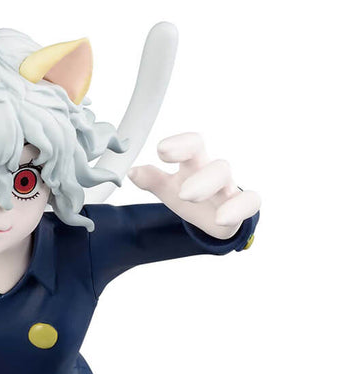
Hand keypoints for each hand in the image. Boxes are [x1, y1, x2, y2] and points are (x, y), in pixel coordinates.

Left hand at [128, 133, 259, 238]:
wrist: (214, 216)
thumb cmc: (191, 195)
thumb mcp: (168, 189)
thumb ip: (152, 180)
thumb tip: (132, 172)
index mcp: (195, 164)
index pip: (193, 145)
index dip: (180, 145)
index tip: (161, 150)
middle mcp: (214, 172)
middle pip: (215, 166)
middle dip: (200, 178)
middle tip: (181, 192)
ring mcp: (230, 189)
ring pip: (228, 180)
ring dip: (210, 187)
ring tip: (191, 199)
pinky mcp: (242, 206)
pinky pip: (249, 202)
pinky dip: (237, 209)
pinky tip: (221, 219)